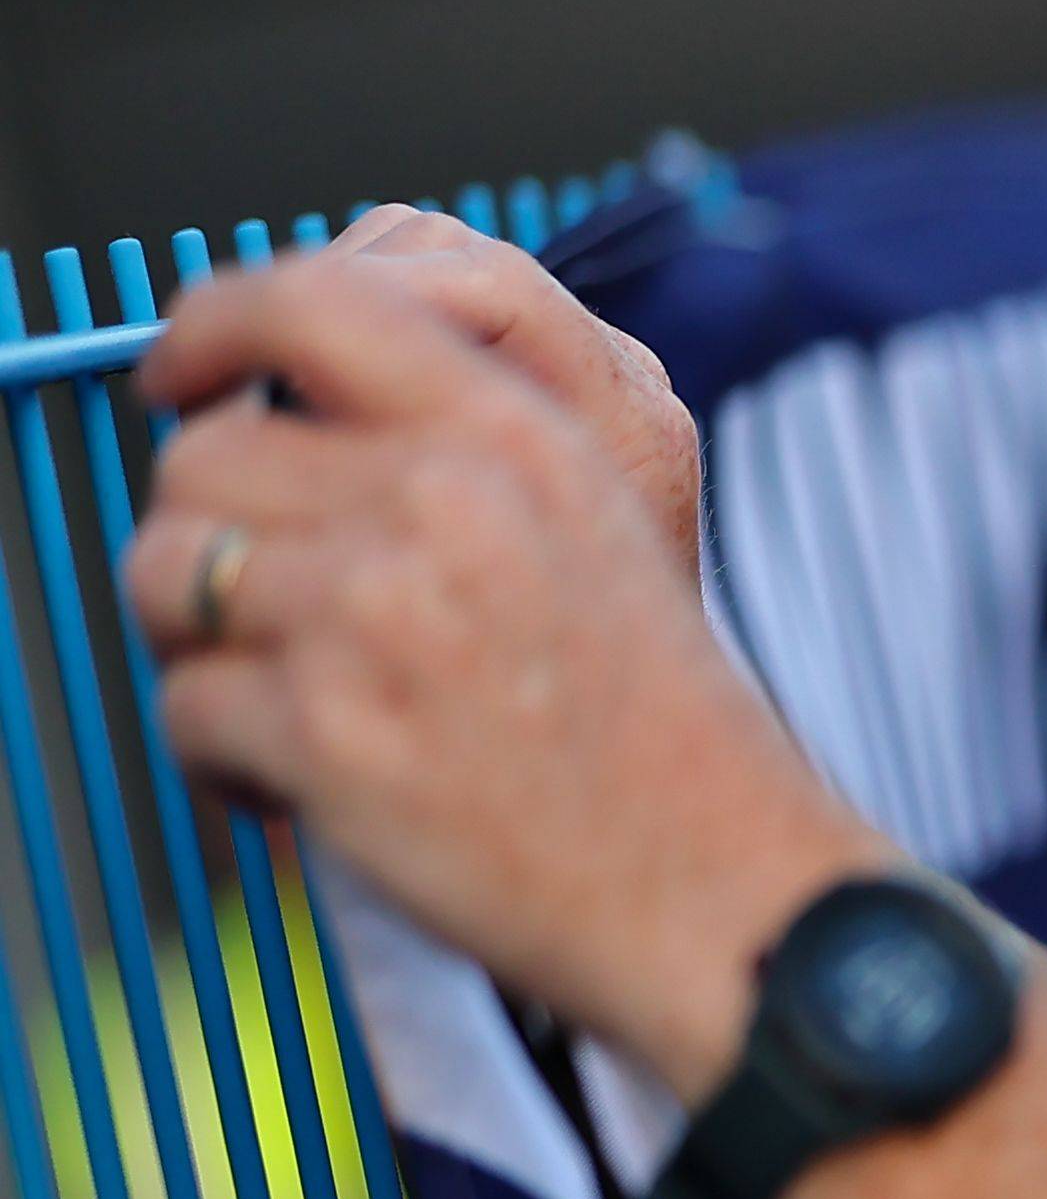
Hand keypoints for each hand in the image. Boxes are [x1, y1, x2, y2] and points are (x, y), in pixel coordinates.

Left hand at [122, 211, 874, 1091]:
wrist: (728, 898)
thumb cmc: (666, 741)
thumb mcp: (602, 532)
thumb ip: (462, 450)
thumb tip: (281, 419)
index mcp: (518, 438)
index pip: (308, 299)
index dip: (209, 327)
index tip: (181, 377)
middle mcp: (445, 505)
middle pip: (204, 459)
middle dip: (208, 539)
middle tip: (271, 616)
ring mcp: (377, 617)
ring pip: (166, 576)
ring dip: (198, 646)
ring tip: (280, 703)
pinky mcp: (328, 733)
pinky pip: (183, 707)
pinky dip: (221, 760)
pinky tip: (299, 787)